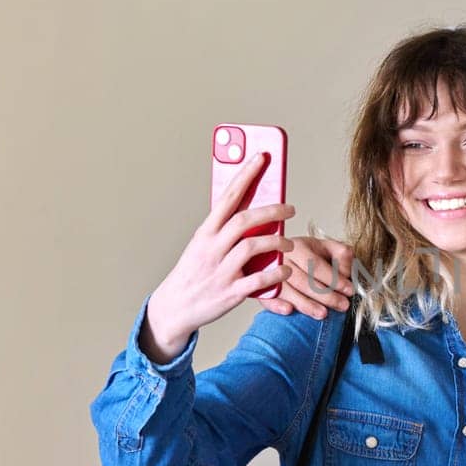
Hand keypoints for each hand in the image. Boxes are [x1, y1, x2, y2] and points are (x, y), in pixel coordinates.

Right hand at [142, 153, 295, 358]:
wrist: (174, 308)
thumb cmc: (194, 272)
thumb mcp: (202, 245)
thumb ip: (224, 229)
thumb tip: (252, 208)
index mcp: (205, 233)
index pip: (227, 197)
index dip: (246, 175)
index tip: (261, 157)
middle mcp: (211, 248)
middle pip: (244, 221)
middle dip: (271, 210)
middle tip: (290, 208)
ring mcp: (220, 271)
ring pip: (252, 247)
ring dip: (276, 241)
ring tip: (288, 242)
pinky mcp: (230, 293)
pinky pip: (258, 280)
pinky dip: (275, 273)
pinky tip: (286, 270)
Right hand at [260, 235, 355, 318]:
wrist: (282, 257)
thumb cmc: (307, 255)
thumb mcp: (326, 248)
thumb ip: (341, 254)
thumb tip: (347, 266)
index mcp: (296, 246)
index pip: (316, 265)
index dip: (334, 279)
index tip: (349, 290)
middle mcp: (280, 259)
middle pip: (304, 281)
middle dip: (326, 296)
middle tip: (342, 305)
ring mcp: (268, 275)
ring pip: (288, 292)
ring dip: (306, 304)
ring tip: (324, 314)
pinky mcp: (261, 289)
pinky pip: (267, 299)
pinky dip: (277, 306)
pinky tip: (289, 311)